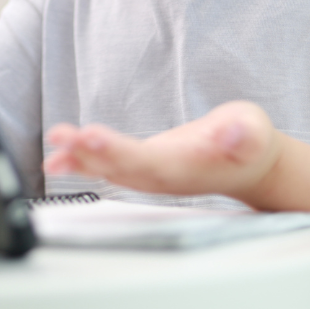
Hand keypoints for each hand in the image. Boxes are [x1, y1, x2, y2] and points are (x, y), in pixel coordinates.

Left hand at [43, 101, 283, 201]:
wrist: (250, 164)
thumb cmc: (250, 142)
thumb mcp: (255, 131)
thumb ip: (246, 135)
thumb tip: (236, 134)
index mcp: (191, 167)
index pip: (151, 161)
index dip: (121, 152)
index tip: (93, 137)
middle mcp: (167, 177)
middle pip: (124, 168)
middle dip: (92, 154)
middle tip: (65, 139)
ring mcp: (153, 176)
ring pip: (112, 170)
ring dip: (81, 160)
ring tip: (55, 148)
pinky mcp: (144, 168)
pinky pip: (110, 168)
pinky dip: (83, 163)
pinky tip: (58, 157)